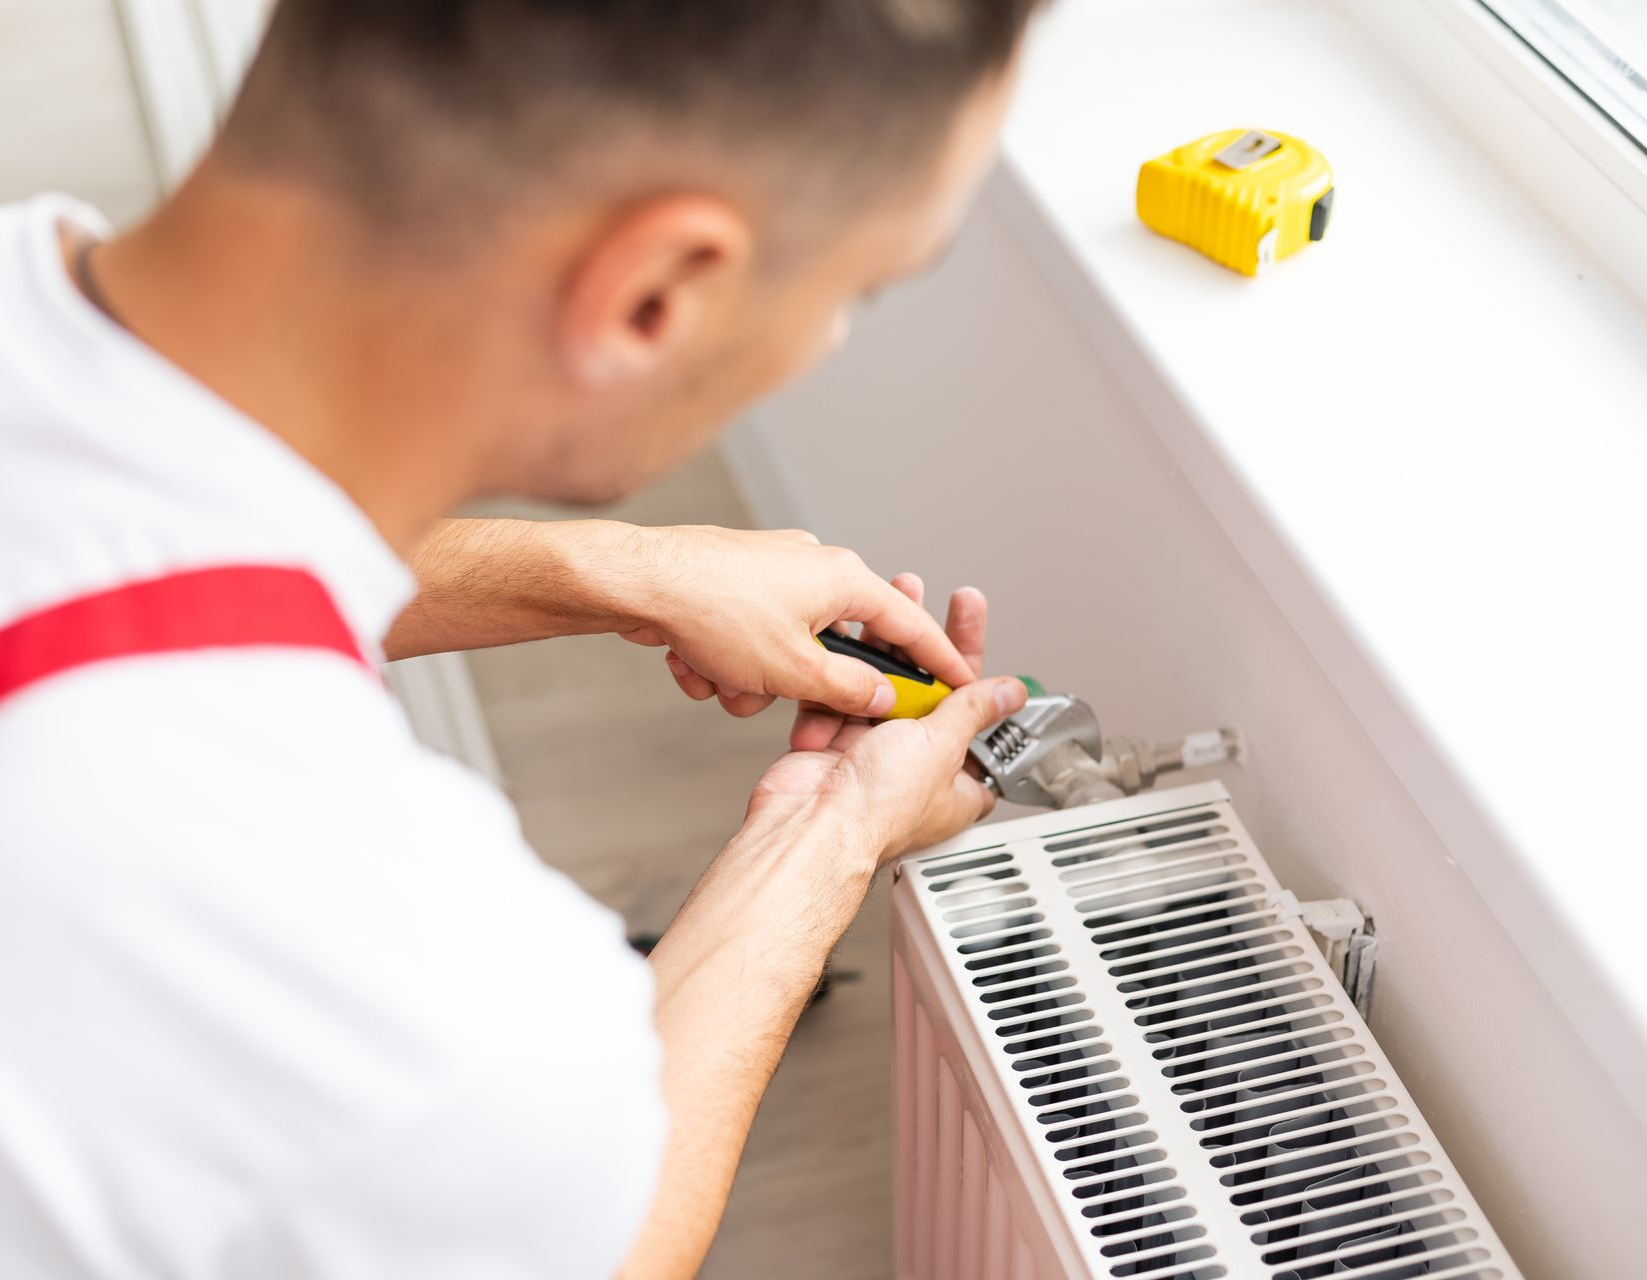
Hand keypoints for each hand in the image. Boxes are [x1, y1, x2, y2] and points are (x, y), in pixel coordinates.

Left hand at [616, 526, 975, 719]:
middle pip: (836, 649)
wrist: (635, 583)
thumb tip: (879, 698)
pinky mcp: (734, 591)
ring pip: (785, 656)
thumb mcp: (795, 670)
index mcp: (842, 580)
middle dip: (802, 687)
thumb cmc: (711, 606)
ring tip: (722, 680)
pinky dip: (723, 666)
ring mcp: (770, 578)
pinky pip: (747, 646)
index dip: (936, 661)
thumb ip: (849, 691)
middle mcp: (812, 570)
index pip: (908, 625)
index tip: (955, 683)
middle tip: (789, 702)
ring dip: (753, 683)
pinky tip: (695, 665)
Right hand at [747, 583, 1026, 862]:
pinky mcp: (832, 744)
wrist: (809, 823)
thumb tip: (1008, 693)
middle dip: (918, 643)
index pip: (977, 715)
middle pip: (925, 691)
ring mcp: (872, 754)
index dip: (972, 667)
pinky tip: (842, 645)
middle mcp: (916, 768)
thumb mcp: (942, 745)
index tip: (965, 624)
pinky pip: (839, 699)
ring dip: (877, 649)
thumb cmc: (878, 808)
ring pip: (879, 687)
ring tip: (877, 605)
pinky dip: (838, 678)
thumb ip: (973, 711)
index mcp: (957, 781)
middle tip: (918, 592)